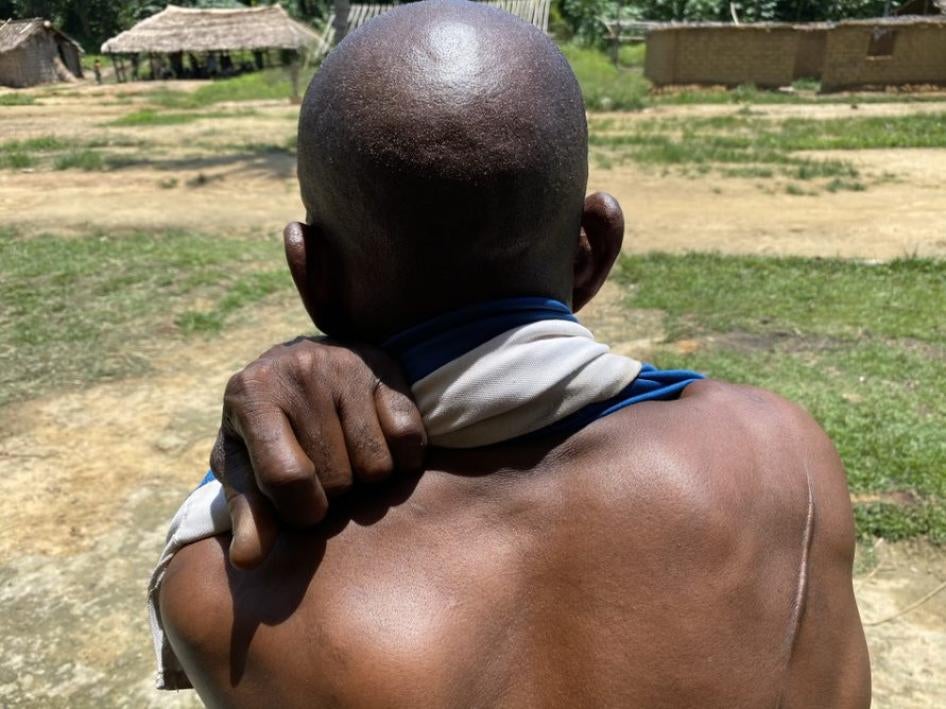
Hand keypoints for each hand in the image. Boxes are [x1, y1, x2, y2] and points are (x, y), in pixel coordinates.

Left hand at [211, 337, 425, 568]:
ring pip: (377, 465)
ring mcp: (345, 367)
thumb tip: (248, 560)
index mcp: (252, 395)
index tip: (302, 509)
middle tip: (322, 475)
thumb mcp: (242, 466)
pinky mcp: (385, 369)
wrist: (292, 366)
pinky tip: (379, 447)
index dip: (300, 510)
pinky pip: (408, 438)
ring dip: (366, 478)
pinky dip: (401, 458)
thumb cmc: (264, 428)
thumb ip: (246, 513)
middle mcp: (299, 371)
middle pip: (336, 476)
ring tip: (347, 459)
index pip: (287, 477)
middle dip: (332, 493)